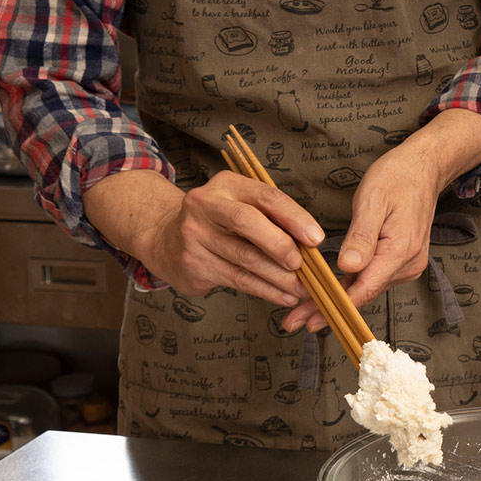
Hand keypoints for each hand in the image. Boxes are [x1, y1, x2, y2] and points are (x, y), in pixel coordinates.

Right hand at [89, 168, 321, 307]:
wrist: (163, 237)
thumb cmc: (218, 221)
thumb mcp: (240, 204)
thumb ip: (270, 217)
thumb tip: (310, 244)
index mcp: (226, 184)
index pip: (266, 196)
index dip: (294, 217)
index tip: (316, 238)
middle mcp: (206, 205)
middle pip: (248, 223)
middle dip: (281, 246)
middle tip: (304, 265)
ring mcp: (194, 235)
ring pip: (244, 258)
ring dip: (279, 277)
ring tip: (302, 288)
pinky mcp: (192, 264)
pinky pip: (236, 279)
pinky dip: (265, 290)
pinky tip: (283, 296)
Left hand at [284, 108, 480, 332]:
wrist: (424, 169)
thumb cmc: (397, 177)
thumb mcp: (373, 200)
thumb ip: (361, 237)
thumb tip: (347, 267)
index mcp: (400, 250)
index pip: (364, 288)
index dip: (335, 307)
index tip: (309, 320)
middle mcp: (407, 264)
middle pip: (362, 293)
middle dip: (328, 307)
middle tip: (294, 321)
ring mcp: (406, 265)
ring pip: (366, 288)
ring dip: (337, 298)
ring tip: (303, 308)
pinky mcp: (401, 262)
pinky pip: (372, 278)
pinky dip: (350, 286)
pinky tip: (330, 292)